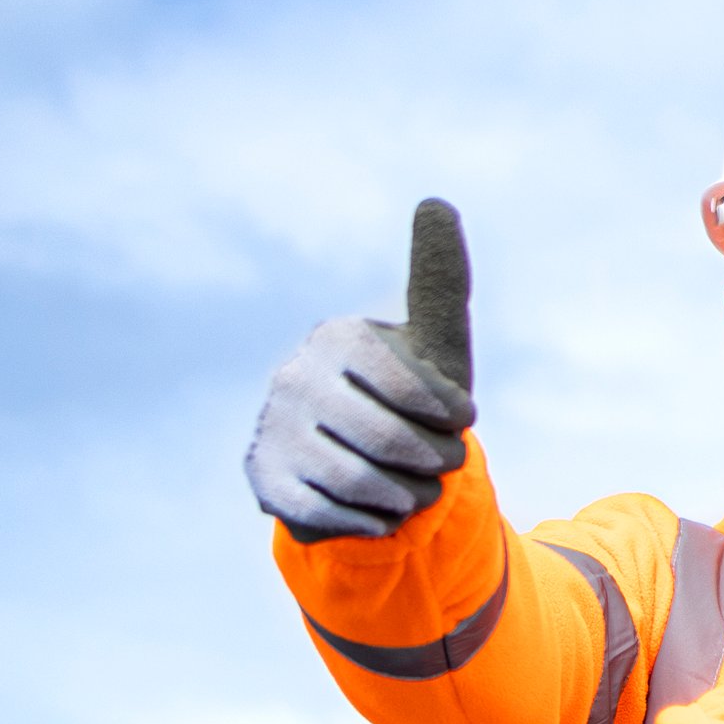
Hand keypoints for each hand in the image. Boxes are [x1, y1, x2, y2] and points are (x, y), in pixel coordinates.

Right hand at [245, 198, 478, 541]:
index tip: (460, 420)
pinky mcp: (263, 479)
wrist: (367, 464)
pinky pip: (333, 514)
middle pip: (391, 441)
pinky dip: (370, 520)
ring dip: (406, 495)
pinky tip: (377, 507)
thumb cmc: (412, 399)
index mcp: (339, 338)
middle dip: (432, 462)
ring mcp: (272, 428)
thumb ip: (439, 280)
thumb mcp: (436, 345)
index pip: (414, 389)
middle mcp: (294, 376)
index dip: (449, 418)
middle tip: (439, 463)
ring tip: (411, 486)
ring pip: (363, 482)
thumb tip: (435, 203)